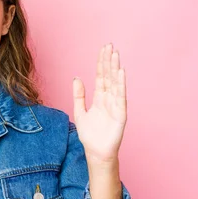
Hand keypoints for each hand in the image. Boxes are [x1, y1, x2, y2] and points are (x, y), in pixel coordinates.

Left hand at [72, 43, 126, 161]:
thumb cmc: (90, 135)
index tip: (103, 49)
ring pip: (116, 83)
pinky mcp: (120, 114)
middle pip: (109, 76)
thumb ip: (78, 95)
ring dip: (115, 69)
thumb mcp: (79, 112)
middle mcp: (109, 99)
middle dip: (109, 62)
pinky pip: (121, 96)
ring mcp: (116, 105)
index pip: (101, 76)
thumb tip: (76, 78)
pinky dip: (121, 84)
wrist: (96, 152)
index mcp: (100, 98)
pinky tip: (121, 72)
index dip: (101, 63)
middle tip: (110, 46)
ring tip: (115, 55)